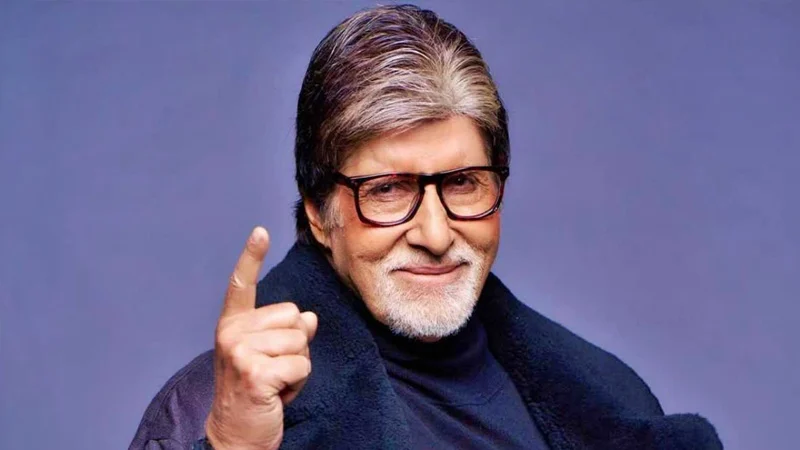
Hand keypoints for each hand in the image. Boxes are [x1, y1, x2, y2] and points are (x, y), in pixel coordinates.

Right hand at [205, 227, 317, 449]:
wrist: (237, 436)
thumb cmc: (256, 395)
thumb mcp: (272, 358)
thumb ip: (287, 333)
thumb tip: (310, 318)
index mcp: (232, 326)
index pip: (242, 285)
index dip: (251, 257)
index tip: (260, 232)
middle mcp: (231, 333)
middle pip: (294, 317)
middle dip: (295, 346)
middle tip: (274, 371)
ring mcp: (240, 351)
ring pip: (301, 341)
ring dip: (298, 367)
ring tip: (276, 384)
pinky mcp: (255, 371)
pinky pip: (301, 364)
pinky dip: (298, 382)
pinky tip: (278, 394)